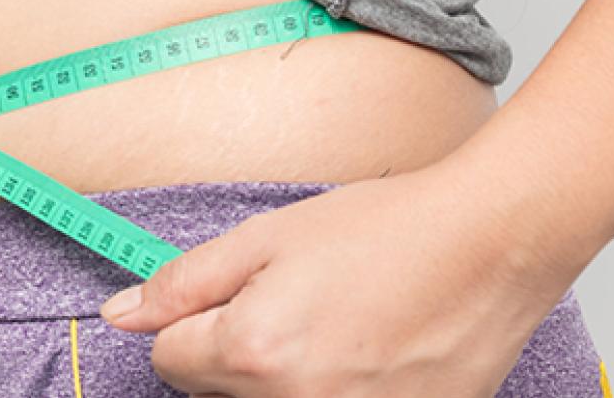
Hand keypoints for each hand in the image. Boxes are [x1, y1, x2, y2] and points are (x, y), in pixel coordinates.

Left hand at [98, 160, 585, 396]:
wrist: (491, 245)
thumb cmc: (386, 232)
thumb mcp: (266, 238)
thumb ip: (184, 283)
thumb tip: (122, 316)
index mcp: (253, 352)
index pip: (168, 362)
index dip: (193, 322)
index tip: (235, 298)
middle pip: (217, 393)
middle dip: (237, 352)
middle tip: (296, 304)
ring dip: (286, 376)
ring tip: (337, 327)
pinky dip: (339, 389)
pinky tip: (370, 355)